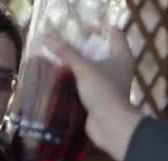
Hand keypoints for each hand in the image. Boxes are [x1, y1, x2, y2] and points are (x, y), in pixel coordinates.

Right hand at [60, 29, 142, 160]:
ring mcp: (110, 84)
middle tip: (65, 45)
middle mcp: (118, 68)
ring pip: (93, 68)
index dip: (97, 28)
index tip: (79, 30)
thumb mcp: (84, 69)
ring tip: (59, 60)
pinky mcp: (100, 97)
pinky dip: (76, 80)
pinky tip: (61, 79)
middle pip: (101, 50)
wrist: (110, 125)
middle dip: (83, 47)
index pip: (112, 33)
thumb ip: (66, 53)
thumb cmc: (103, 91)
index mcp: (121, 56)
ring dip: (78, 65)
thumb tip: (46, 38)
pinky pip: (87, 83)